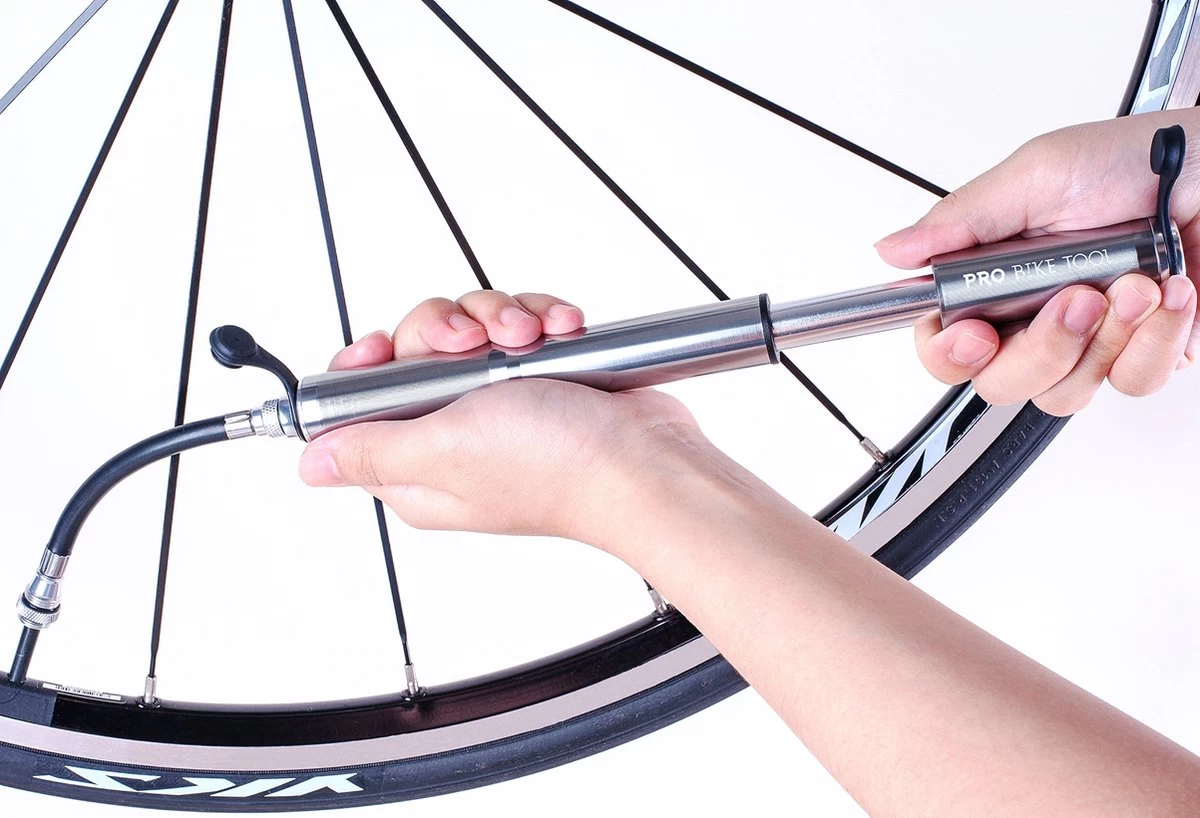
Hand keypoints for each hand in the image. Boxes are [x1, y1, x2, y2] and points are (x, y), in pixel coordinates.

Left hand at [296, 290, 700, 542]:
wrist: (647, 459)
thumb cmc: (560, 468)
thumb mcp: (442, 452)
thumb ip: (369, 449)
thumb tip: (311, 464)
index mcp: (417, 469)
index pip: (359, 406)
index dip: (366, 367)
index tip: (387, 349)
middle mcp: (456, 436)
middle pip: (414, 350)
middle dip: (443, 330)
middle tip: (469, 344)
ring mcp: (501, 406)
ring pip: (469, 328)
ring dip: (498, 318)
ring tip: (527, 340)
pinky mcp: (541, 379)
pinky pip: (519, 326)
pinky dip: (538, 320)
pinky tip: (558, 333)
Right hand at [876, 109, 1199, 414]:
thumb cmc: (1146, 162)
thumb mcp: (1039, 173)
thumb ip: (962, 220)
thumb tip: (892, 250)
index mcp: (996, 276)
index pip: (944, 344)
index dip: (948, 353)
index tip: (976, 333)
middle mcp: (1036, 316)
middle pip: (999, 383)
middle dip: (1040, 348)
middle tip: (1075, 298)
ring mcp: (1090, 342)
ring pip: (1063, 394)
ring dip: (1104, 340)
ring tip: (1134, 282)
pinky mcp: (1143, 356)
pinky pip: (1132, 383)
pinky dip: (1155, 340)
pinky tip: (1169, 296)